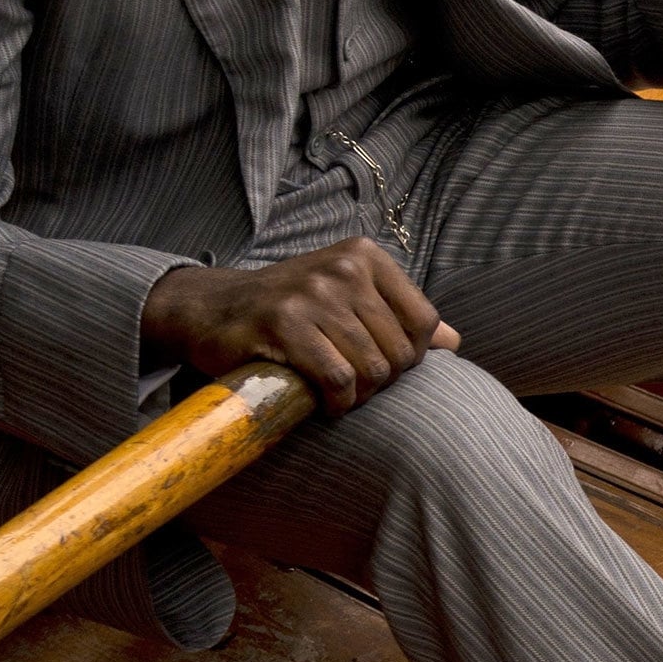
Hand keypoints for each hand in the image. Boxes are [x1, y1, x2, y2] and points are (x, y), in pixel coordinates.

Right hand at [143, 238, 458, 413]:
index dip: (412, 357)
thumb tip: (454, 342)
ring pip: (371, 368)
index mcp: (366, 258)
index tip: (384, 368)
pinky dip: (337, 402)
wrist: (209, 309)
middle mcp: (343, 269)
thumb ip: (399, 316)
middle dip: (382, 381)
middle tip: (355, 389)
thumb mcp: (346, 299)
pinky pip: (337, 379)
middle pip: (398, 351)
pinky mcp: (283, 324)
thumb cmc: (288, 309)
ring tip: (338, 397)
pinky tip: (323, 404)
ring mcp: (312, 294)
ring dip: (358, 396)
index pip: (424, 321)